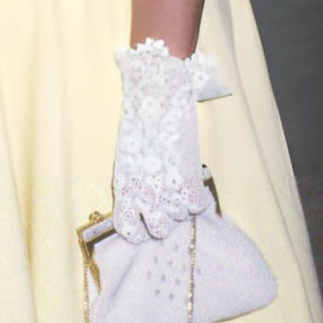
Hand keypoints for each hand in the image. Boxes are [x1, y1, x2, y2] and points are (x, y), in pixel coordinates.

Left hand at [111, 39, 221, 243]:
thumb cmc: (138, 120)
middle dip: (163, 222)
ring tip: (177, 186)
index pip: (128, 227)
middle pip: (159, 229)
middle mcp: (144, 188)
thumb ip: (132, 181)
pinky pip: (198, 203)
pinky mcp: (188, 173)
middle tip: (164, 203)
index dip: (136, 231)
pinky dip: (198, 197)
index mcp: (124, 182)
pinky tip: (191, 183)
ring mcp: (168, 183)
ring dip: (181, 206)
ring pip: (180, 216)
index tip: (141, 224)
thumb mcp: (127, 154)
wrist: (156, 91)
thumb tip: (138, 205)